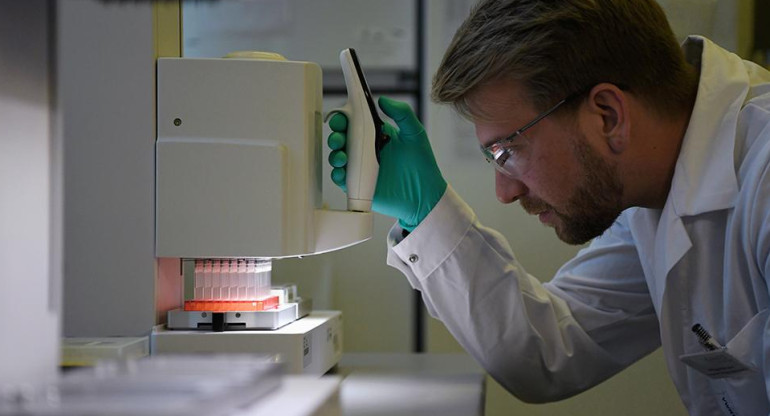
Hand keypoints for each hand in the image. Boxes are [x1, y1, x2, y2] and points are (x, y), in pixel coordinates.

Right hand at [327, 96, 446, 230]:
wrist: (425, 196)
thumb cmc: (422, 164)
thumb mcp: (415, 134)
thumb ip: (402, 113)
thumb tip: (383, 100)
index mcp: (376, 134)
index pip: (354, 122)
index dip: (344, 118)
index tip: (341, 117)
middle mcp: (366, 150)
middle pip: (341, 138)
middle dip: (335, 136)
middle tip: (338, 138)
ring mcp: (361, 168)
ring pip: (338, 157)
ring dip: (334, 155)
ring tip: (341, 157)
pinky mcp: (359, 185)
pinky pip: (342, 179)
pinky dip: (337, 175)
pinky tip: (342, 173)